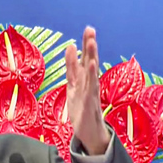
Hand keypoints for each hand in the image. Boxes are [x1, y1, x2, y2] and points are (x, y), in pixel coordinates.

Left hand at [64, 27, 110, 154]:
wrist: (89, 133)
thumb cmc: (82, 109)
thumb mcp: (73, 85)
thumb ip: (71, 67)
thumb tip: (70, 46)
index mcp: (85, 79)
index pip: (86, 59)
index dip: (86, 45)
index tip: (88, 29)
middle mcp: (90, 83)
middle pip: (90, 62)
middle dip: (90, 46)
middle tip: (91, 30)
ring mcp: (91, 93)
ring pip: (92, 72)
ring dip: (92, 57)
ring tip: (92, 43)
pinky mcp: (89, 103)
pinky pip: (91, 88)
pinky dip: (91, 77)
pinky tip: (92, 66)